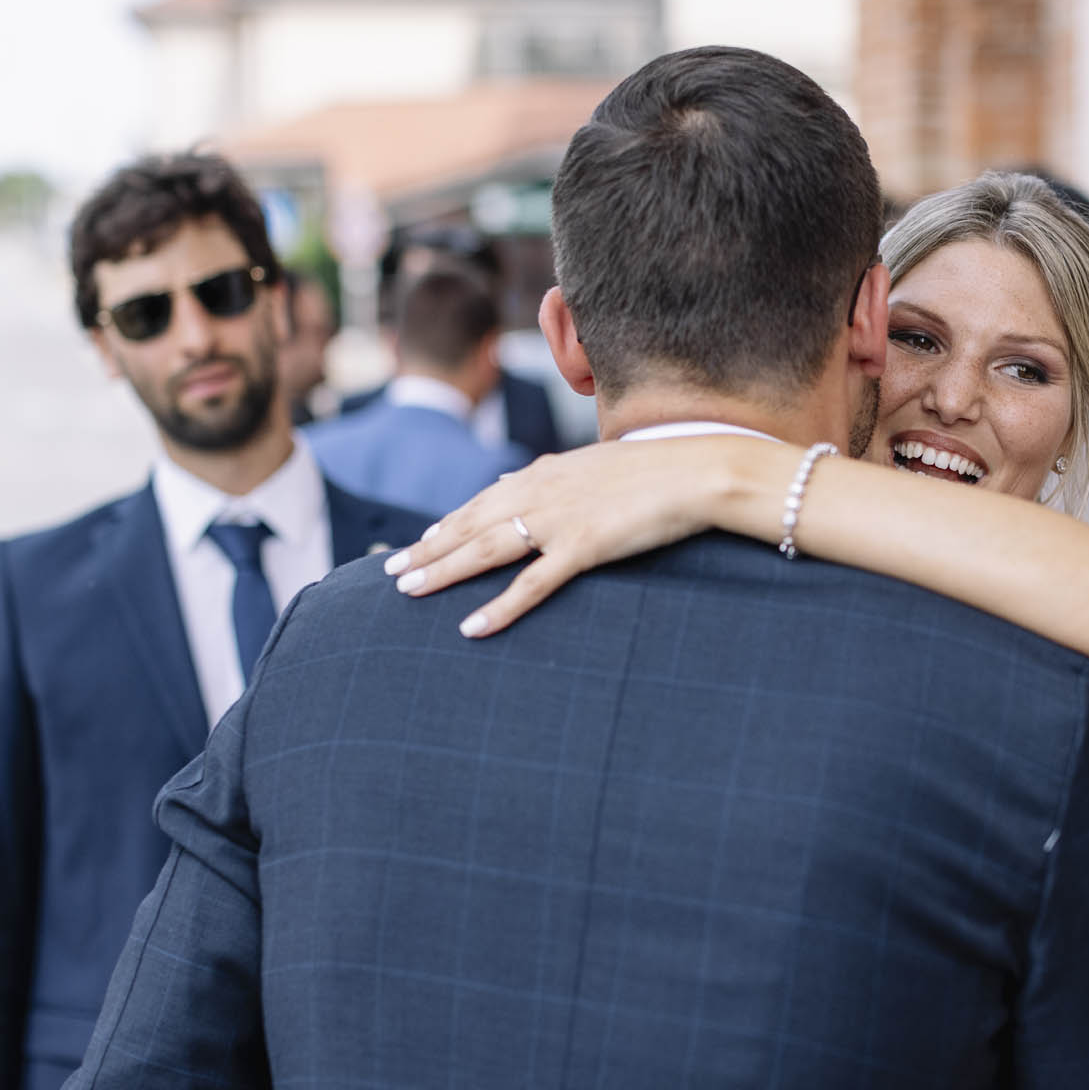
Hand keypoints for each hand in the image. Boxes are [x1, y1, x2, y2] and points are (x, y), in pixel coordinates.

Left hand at [384, 438, 769, 635]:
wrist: (697, 470)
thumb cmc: (655, 468)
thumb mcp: (592, 462)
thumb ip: (549, 473)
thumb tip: (514, 477)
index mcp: (545, 473)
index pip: (483, 500)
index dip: (448, 522)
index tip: (420, 539)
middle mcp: (541, 493)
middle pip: (470, 525)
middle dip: (426, 548)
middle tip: (391, 570)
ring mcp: (559, 520)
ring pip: (484, 550)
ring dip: (442, 571)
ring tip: (407, 591)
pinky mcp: (583, 547)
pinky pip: (531, 584)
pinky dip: (498, 607)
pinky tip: (470, 627)